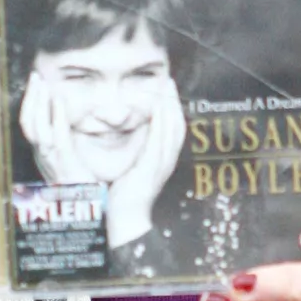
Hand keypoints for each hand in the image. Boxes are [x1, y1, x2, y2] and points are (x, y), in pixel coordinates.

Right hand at [18, 69, 93, 184]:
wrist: (91, 212)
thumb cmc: (85, 188)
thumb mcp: (72, 163)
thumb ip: (68, 144)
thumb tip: (69, 124)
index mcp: (44, 156)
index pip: (30, 125)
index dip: (30, 104)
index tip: (36, 85)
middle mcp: (42, 158)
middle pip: (27, 123)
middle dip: (29, 98)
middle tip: (35, 76)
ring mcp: (50, 161)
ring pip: (35, 128)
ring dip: (37, 102)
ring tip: (42, 83)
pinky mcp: (64, 164)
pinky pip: (56, 137)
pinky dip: (56, 116)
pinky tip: (59, 100)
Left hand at [106, 77, 185, 247]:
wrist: (124, 218)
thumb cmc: (123, 194)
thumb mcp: (132, 168)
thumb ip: (134, 152)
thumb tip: (128, 134)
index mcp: (160, 159)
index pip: (171, 128)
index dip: (172, 108)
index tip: (167, 89)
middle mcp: (165, 160)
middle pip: (177, 125)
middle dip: (175, 102)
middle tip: (170, 81)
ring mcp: (161, 165)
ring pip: (172, 130)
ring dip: (171, 108)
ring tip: (167, 89)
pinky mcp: (152, 169)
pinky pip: (160, 142)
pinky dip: (161, 124)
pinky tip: (159, 109)